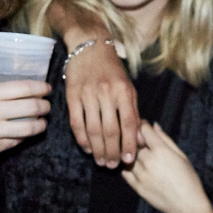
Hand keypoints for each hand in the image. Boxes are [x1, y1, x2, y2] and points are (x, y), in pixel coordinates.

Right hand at [0, 80, 50, 166]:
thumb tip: (10, 93)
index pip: (24, 88)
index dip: (41, 88)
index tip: (47, 89)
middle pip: (32, 107)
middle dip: (45, 107)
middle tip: (47, 107)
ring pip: (30, 128)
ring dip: (41, 125)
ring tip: (42, 123)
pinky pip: (16, 142)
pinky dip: (23, 138)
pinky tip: (24, 135)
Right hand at [62, 37, 138, 167]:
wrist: (89, 46)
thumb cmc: (112, 70)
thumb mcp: (129, 88)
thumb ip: (134, 112)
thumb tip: (139, 139)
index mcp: (124, 91)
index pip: (129, 124)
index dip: (129, 145)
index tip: (129, 160)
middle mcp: (106, 93)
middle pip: (111, 130)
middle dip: (112, 152)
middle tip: (113, 166)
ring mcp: (88, 94)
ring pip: (93, 130)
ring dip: (97, 149)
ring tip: (101, 161)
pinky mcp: (72, 95)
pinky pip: (76, 123)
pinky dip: (82, 139)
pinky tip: (87, 148)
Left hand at [122, 121, 212, 212]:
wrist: (186, 205)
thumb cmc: (188, 179)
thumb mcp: (181, 155)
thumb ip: (165, 139)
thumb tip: (154, 125)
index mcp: (161, 151)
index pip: (143, 130)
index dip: (142, 125)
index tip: (143, 125)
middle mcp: (149, 161)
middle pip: (133, 143)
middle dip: (136, 140)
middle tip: (141, 141)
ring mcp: (141, 175)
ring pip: (128, 157)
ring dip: (132, 154)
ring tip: (141, 156)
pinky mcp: (137, 187)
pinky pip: (125, 173)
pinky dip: (128, 168)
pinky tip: (137, 168)